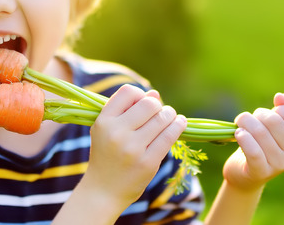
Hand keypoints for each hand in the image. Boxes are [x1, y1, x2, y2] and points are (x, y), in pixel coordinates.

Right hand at [82, 85, 186, 209]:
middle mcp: (116, 132)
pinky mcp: (147, 162)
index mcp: (103, 121)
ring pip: (162, 119)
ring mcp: (132, 148)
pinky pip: (169, 136)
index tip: (143, 103)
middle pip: (149, 104)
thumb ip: (128, 110)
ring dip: (170, 115)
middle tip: (160, 112)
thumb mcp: (108, 130)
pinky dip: (178, 126)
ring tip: (171, 117)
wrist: (103, 191)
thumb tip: (155, 93)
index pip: (128, 92)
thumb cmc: (107, 155)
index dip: (140, 94)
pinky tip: (180, 123)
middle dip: (158, 106)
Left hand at [222, 93, 283, 191]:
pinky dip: (244, 138)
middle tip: (248, 119)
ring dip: (245, 123)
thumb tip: (281, 97)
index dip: (281, 109)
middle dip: (258, 115)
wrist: (245, 171)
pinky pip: (253, 151)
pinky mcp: (261, 172)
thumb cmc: (263, 142)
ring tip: (240, 125)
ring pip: (260, 133)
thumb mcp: (276, 123)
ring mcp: (279, 165)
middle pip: (275, 122)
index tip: (271, 112)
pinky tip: (238, 133)